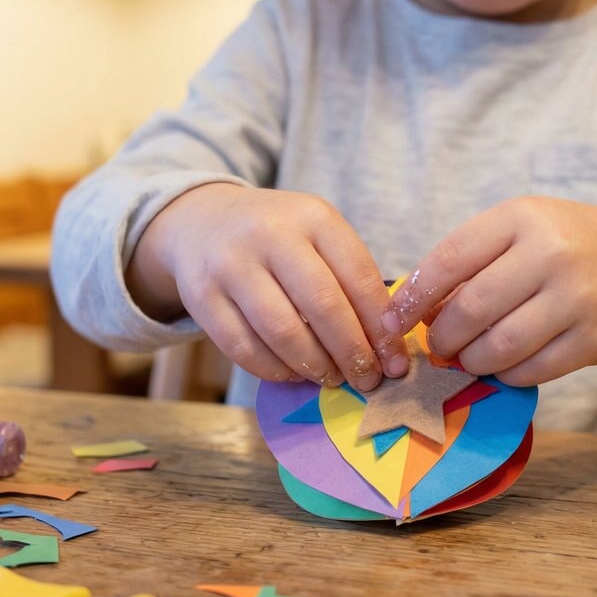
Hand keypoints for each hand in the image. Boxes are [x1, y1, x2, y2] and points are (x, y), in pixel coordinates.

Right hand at [127, 184, 408, 391]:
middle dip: (352, 352)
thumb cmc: (277, 238)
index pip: (358, 277)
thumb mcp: (316, 236)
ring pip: (282, 332)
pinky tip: (293, 373)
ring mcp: (231, 265)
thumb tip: (386, 346)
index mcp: (312, 217)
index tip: (394, 361)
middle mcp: (271, 235)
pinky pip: (244, 348)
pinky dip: (275, 370)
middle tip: (367, 380)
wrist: (202, 222)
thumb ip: (349, 279)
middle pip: (323, 306)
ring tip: (331, 378)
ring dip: (315, 366)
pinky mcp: (202, 297)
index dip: (380, 327)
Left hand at [383, 197, 596, 385]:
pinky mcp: (594, 340)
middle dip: (443, 337)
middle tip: (440, 343)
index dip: (413, 298)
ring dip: (471, 361)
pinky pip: (530, 371)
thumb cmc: (564, 244)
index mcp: (522, 218)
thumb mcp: (518, 229)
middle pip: (471, 310)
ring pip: (498, 348)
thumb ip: (468, 261)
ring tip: (469, 355)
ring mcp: (577, 299)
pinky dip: (506, 374)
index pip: (449, 260)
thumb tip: (409, 312)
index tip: (393, 320)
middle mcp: (552, 254)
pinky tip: (504, 363)